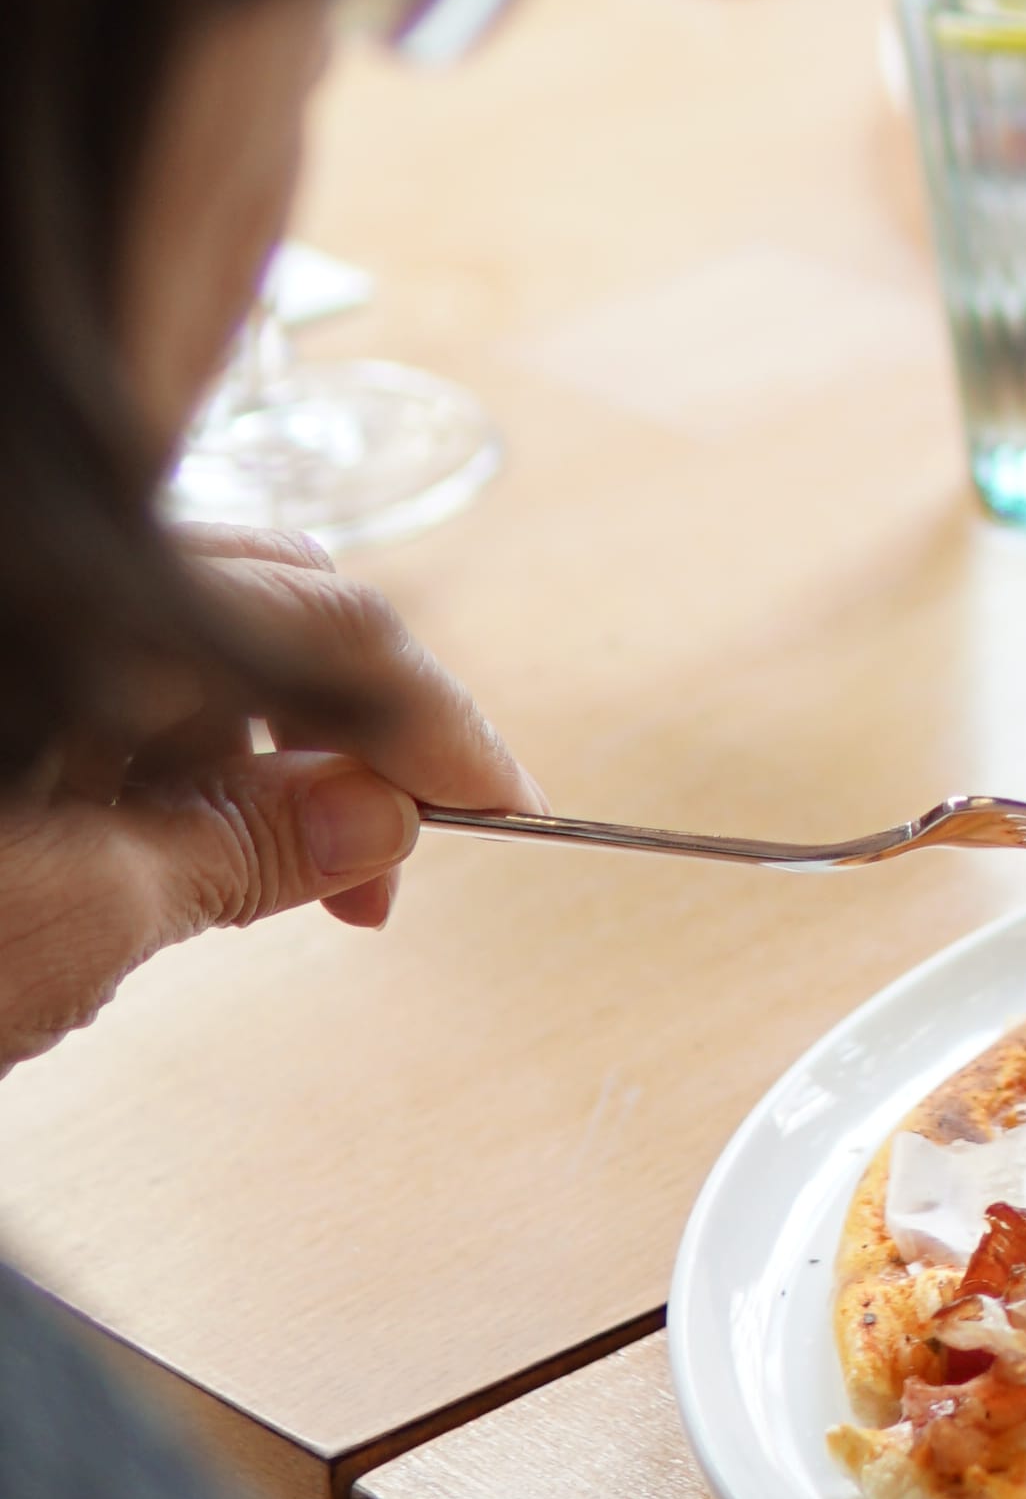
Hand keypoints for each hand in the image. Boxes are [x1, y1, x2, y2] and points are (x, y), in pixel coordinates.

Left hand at [0, 544, 533, 1073]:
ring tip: (293, 883)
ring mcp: (42, 638)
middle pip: (273, 620)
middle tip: (390, 867)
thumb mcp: (83, 911)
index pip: (326, 628)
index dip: (436, 720)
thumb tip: (381, 815)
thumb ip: (243, 846)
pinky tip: (193, 851)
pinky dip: (187, 760)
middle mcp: (78, 587)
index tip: (506, 801)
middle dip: (356, 738)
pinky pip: (129, 686)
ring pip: (203, 653)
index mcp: (109, 612)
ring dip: (273, 760)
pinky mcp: (23, 689)